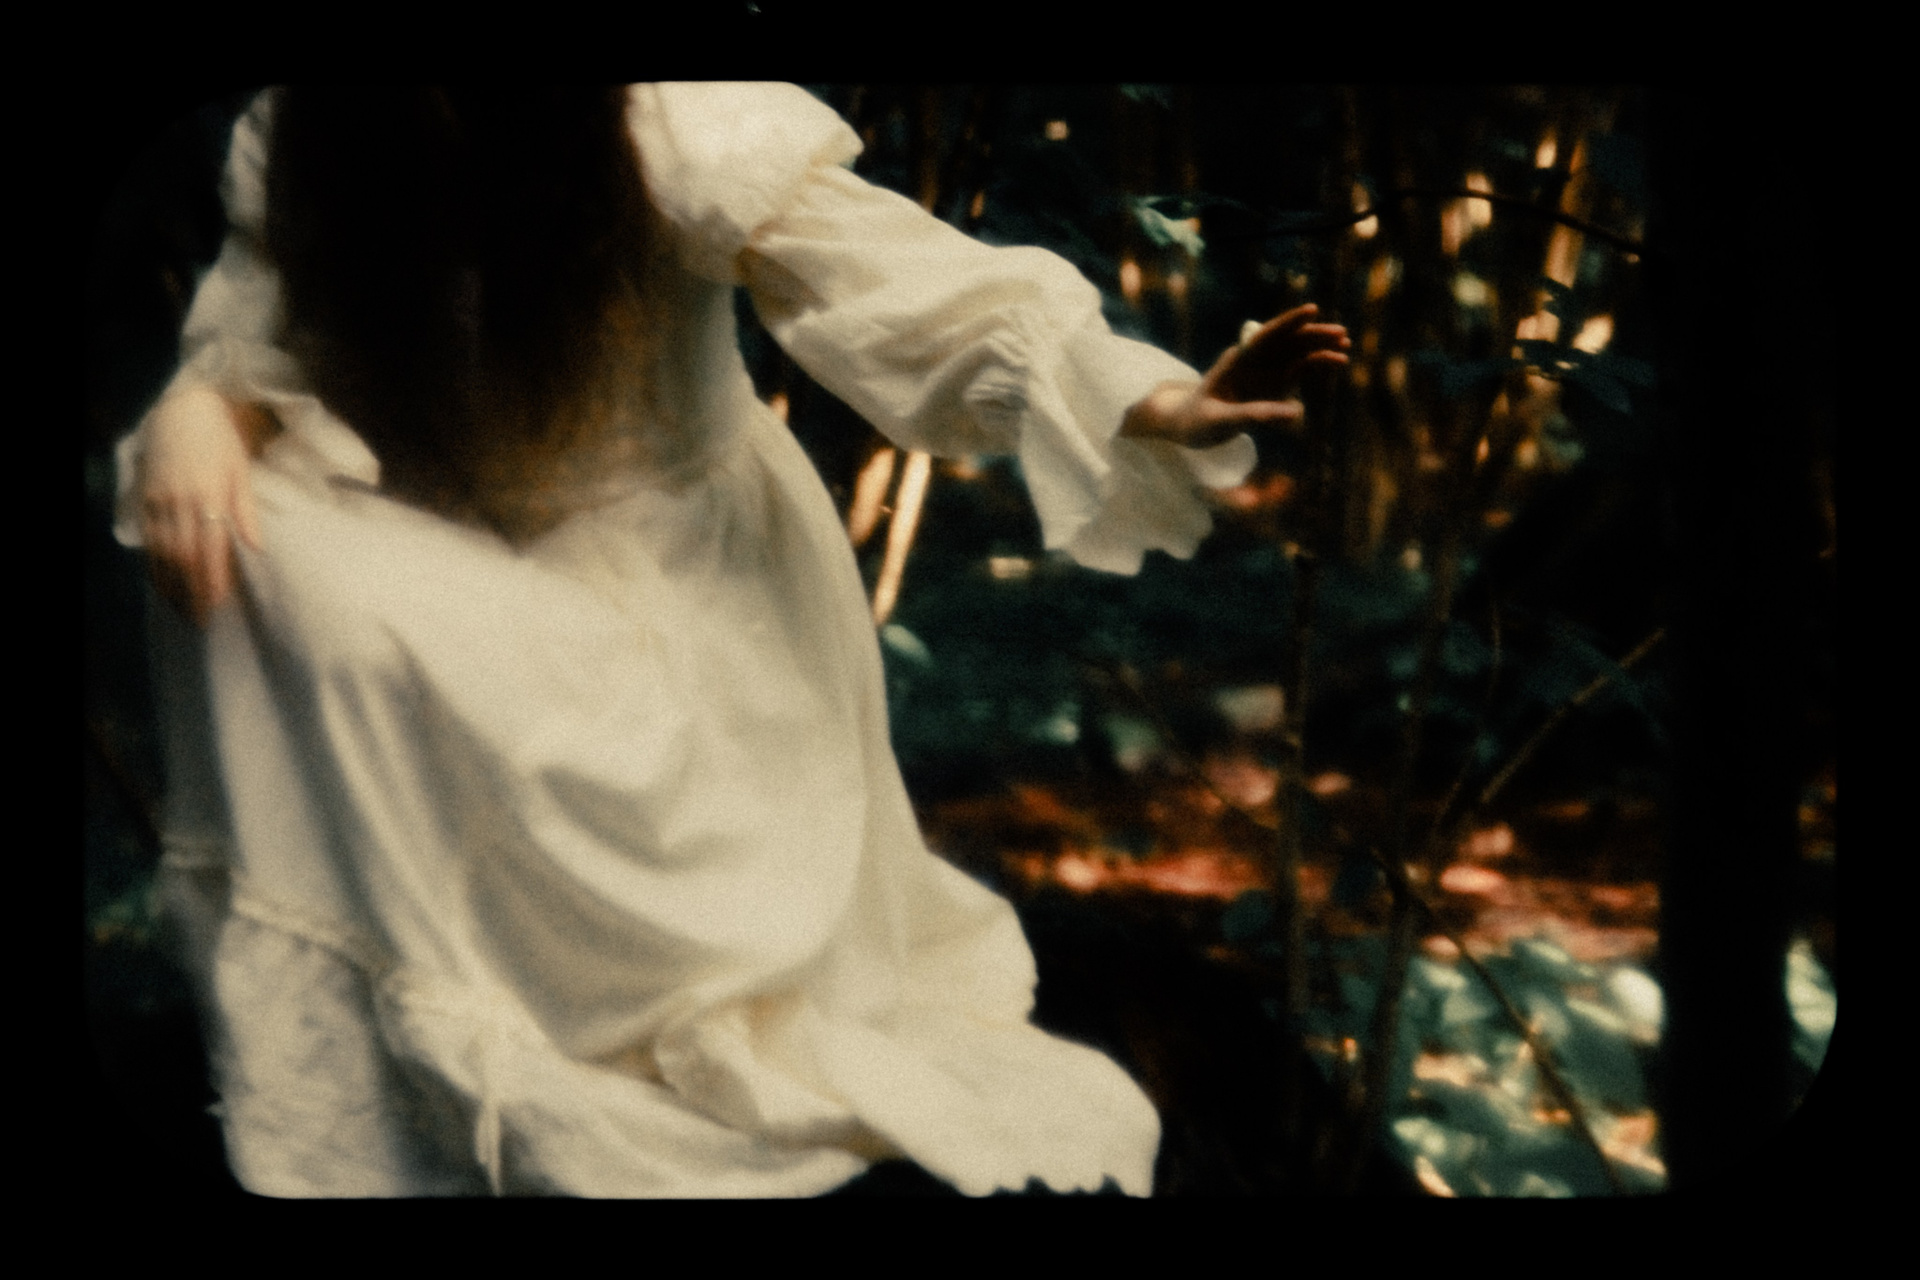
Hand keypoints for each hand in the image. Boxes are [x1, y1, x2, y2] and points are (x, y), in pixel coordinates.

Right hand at [139, 383, 270, 624]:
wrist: (182, 408)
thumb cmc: (221, 440)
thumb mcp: (241, 471)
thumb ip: (246, 512)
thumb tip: (257, 549)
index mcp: (210, 496)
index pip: (211, 549)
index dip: (214, 580)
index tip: (220, 606)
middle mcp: (181, 502)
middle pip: (185, 558)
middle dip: (194, 592)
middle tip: (203, 621)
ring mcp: (159, 501)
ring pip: (163, 553)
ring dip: (173, 585)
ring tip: (184, 611)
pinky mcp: (145, 498)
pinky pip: (149, 540)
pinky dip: (155, 565)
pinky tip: (163, 584)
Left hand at [1122, 304, 1349, 448]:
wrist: (1187, 426)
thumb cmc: (1197, 421)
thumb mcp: (1221, 421)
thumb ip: (1254, 415)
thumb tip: (1294, 412)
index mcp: (1236, 360)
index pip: (1265, 336)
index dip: (1289, 322)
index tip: (1312, 310)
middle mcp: (1253, 360)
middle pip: (1286, 341)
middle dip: (1313, 335)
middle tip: (1341, 335)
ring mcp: (1264, 372)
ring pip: (1295, 353)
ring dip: (1319, 349)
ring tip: (1344, 349)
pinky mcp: (1272, 385)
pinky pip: (1298, 371)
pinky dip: (1316, 366)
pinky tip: (1336, 363)